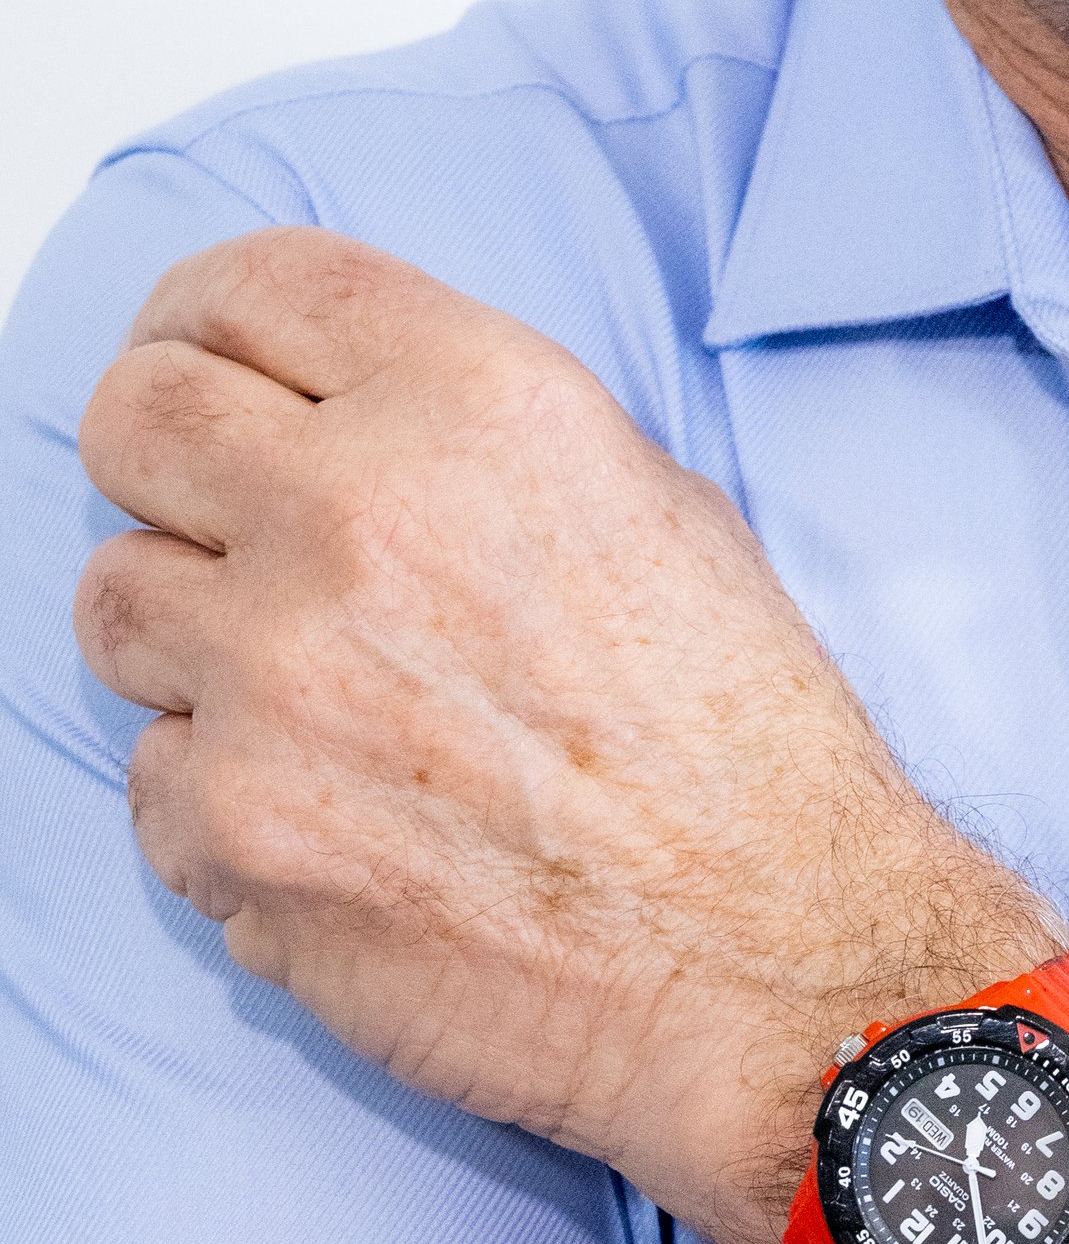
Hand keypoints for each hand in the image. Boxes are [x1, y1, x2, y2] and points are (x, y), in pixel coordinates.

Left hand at [73, 229, 1056, 1243]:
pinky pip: (151, 775)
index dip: (202, 316)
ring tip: (323, 703)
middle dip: (160, 460)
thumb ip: (473, 436)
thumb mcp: (653, 499)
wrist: (776, 957)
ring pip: (116, 599)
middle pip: (135, 417)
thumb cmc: (739, 742)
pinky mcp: (235, 823)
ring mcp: (277, 671)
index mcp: (479, 403)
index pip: (253, 285)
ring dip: (194, 643)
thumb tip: (339, 420)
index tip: (197, 353)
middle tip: (210, 516)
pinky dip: (226, 801)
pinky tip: (349, 824)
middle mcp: (360, 510)